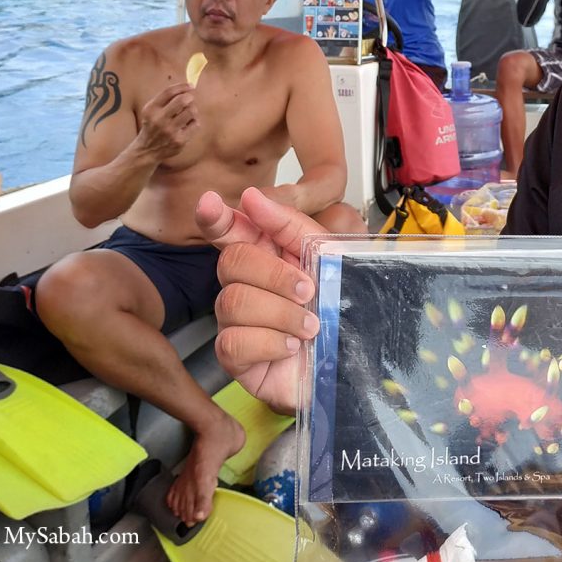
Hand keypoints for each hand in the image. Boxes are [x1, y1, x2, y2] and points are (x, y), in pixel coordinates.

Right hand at [135, 83, 197, 158]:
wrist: (147, 150)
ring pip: (191, 112)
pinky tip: (188, 125)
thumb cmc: (153, 125)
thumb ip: (165, 99)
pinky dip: (194, 122)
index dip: (182, 86)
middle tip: (190, 99)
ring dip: (193, 110)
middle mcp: (159, 119)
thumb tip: (187, 87)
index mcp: (151, 109)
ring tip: (188, 113)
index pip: (169, 92)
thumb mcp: (151, 110)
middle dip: (189, 97)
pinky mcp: (179, 140)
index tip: (190, 85)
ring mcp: (170, 131)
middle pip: (182, 100)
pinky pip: (195, 124)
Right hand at [195, 187, 324, 414]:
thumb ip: (290, 225)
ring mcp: (237, 321)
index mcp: (267, 256)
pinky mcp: (236, 358)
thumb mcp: (327, 257)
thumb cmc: (339, 310)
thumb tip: (250, 198)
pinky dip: (270, 343)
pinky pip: (233, 342)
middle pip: (232, 261)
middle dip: (275, 275)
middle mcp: (246, 285)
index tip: (209, 203)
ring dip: (282, 314)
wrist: (352, 362)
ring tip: (310, 326)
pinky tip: (291, 347)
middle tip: (309, 291)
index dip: (215, 217)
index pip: (229, 231)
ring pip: (233, 302)